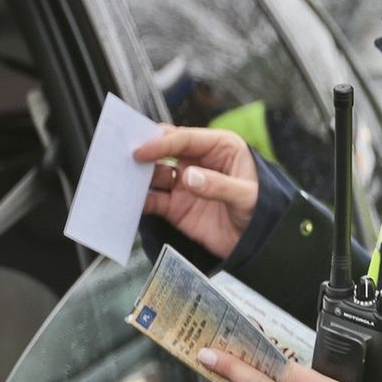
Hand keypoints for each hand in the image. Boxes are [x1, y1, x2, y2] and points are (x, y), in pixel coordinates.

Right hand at [134, 125, 259, 259]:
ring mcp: (185, 184)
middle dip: (144, 153)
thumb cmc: (262, 209)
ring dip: (137, 177)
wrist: (259, 243)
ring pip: (154, 175)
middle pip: (164, 151)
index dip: (161, 143)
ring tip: (119, 179)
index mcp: (218, 147)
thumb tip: (188, 178)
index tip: (141, 151)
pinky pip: (153, 200)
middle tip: (121, 156)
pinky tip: (127, 201)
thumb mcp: (247, 195)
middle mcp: (198, 162)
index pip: (185, 138)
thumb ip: (219, 185)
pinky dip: (139, 200)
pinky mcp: (176, 206)